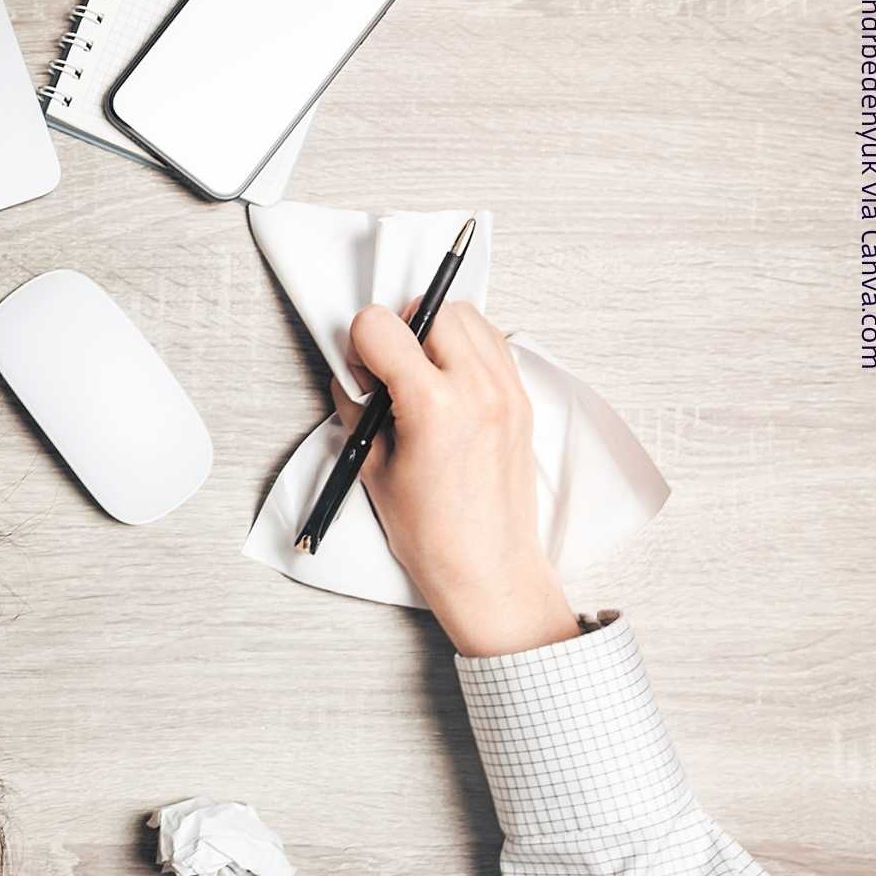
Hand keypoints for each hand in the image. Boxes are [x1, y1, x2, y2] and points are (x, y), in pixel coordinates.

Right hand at [339, 299, 579, 657]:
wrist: (488, 568)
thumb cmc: (432, 533)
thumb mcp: (372, 467)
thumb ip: (358, 409)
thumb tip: (353, 376)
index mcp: (433, 407)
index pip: (382, 326)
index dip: (360, 345)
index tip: (362, 372)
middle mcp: (477, 389)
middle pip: (431, 307)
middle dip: (401, 329)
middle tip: (390, 370)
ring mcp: (507, 392)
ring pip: (468, 316)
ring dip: (436, 332)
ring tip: (421, 375)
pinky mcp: (522, 400)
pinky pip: (493, 343)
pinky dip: (465, 349)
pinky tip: (448, 385)